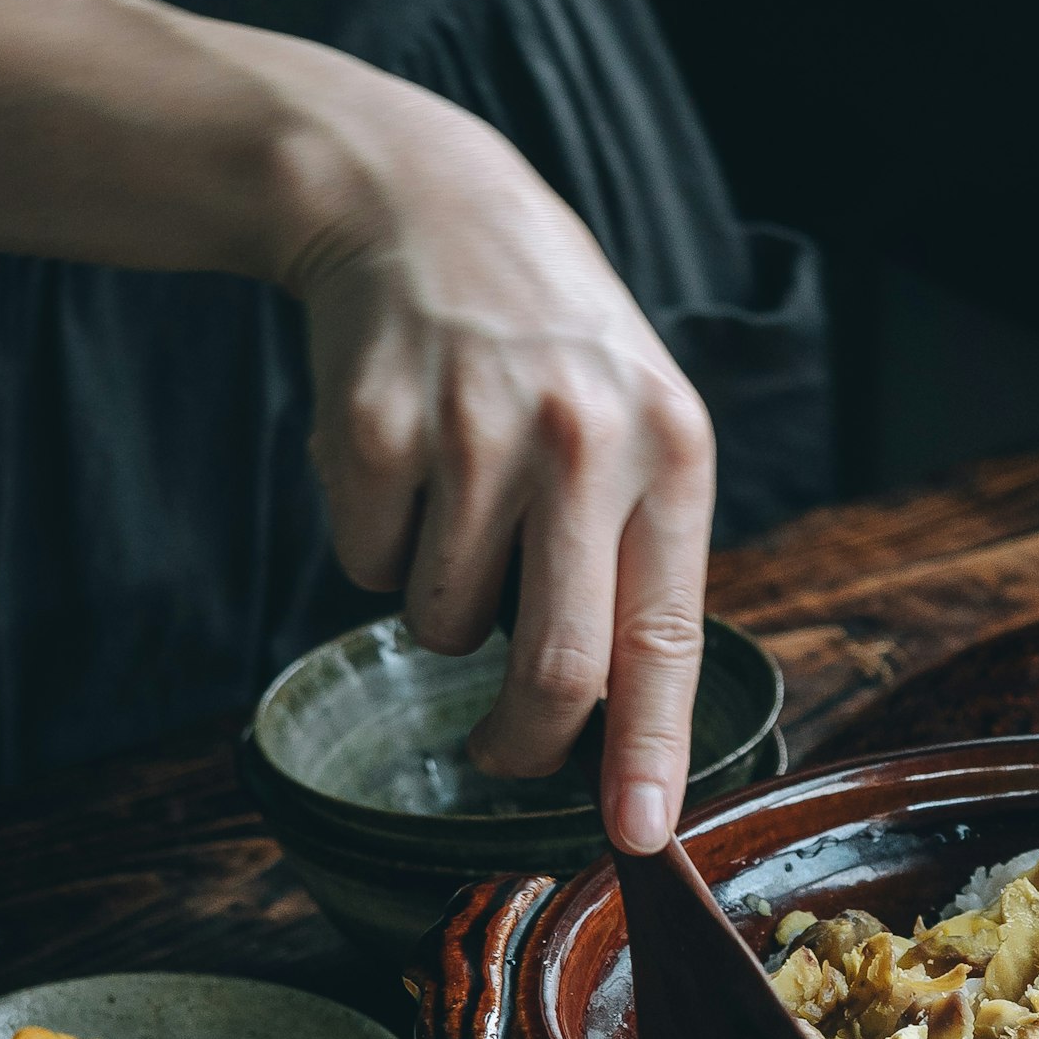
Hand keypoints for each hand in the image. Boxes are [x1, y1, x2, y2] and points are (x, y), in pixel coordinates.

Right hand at [282, 77, 715, 853]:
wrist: (421, 203)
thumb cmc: (545, 344)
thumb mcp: (632, 420)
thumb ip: (636, 555)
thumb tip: (622, 727)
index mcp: (667, 448)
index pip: (664, 639)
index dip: (648, 753)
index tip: (639, 835)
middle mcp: (580, 439)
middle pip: (554, 668)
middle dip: (523, 744)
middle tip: (500, 757)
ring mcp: (472, 431)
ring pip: (444, 626)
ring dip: (439, 610)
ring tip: (456, 512)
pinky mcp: (373, 429)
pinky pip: (370, 565)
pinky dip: (378, 546)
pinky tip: (401, 461)